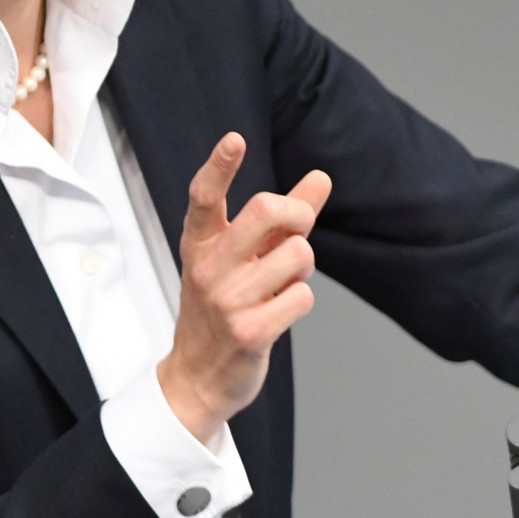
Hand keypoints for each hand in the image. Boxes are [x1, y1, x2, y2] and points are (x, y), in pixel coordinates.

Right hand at [157, 133, 331, 445]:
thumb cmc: (224, 307)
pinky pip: (303, 296)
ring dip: (303, 268)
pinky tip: (278, 313)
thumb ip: (282, 219)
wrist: (198, 377)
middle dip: (299, 215)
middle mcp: (208, 268)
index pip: (205, 197)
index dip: (219, 166)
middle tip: (297, 231)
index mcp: (200, 244)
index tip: (235, 140)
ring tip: (280, 285)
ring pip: (299, 254)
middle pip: (268, 211)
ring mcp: (226, 301)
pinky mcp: (249, 332)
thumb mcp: (243, 259)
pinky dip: (300, 301)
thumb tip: (321, 178)